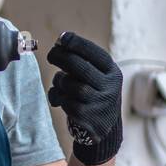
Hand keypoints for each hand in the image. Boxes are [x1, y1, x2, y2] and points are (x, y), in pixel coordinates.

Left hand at [47, 32, 122, 165]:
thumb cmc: (94, 93)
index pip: (96, 54)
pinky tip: (58, 97)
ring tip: (59, 81)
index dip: (77, 44)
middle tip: (51, 55)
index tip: (61, 38)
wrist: (104, 127)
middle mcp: (110, 87)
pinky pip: (66, 102)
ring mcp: (100, 103)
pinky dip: (57, 97)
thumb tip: (60, 43)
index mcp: (113, 73)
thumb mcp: (97, 77)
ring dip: (59, 81)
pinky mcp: (88, 117)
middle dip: (62, 58)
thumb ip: (82, 61)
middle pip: (80, 68)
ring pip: (71, 85)